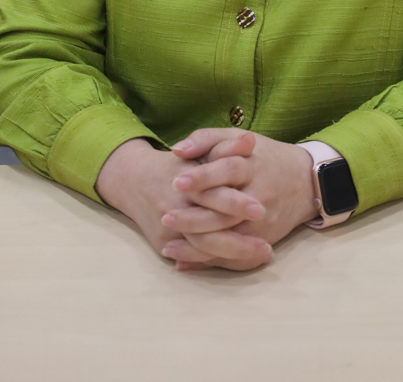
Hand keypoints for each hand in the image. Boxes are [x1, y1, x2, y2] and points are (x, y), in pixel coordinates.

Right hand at [95, 137, 268, 267]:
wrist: (135, 180)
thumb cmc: (178, 163)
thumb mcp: (201, 150)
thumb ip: (226, 147)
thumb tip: (251, 141)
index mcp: (185, 180)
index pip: (212, 194)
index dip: (236, 203)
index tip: (261, 209)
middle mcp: (174, 206)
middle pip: (208, 227)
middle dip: (238, 239)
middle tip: (267, 245)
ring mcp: (167, 229)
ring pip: (202, 248)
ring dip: (235, 254)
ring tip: (264, 254)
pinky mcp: (163, 245)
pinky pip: (194, 258)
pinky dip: (219, 262)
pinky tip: (244, 262)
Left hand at [161, 129, 315, 269]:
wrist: (303, 182)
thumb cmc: (261, 156)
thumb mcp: (236, 138)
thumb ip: (207, 139)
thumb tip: (177, 150)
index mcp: (254, 165)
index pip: (228, 170)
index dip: (203, 177)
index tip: (177, 182)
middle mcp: (260, 196)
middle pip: (227, 211)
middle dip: (195, 217)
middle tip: (166, 217)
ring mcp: (263, 223)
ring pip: (229, 240)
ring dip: (197, 247)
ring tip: (167, 245)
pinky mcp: (263, 241)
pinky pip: (235, 257)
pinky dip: (208, 262)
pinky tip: (183, 261)